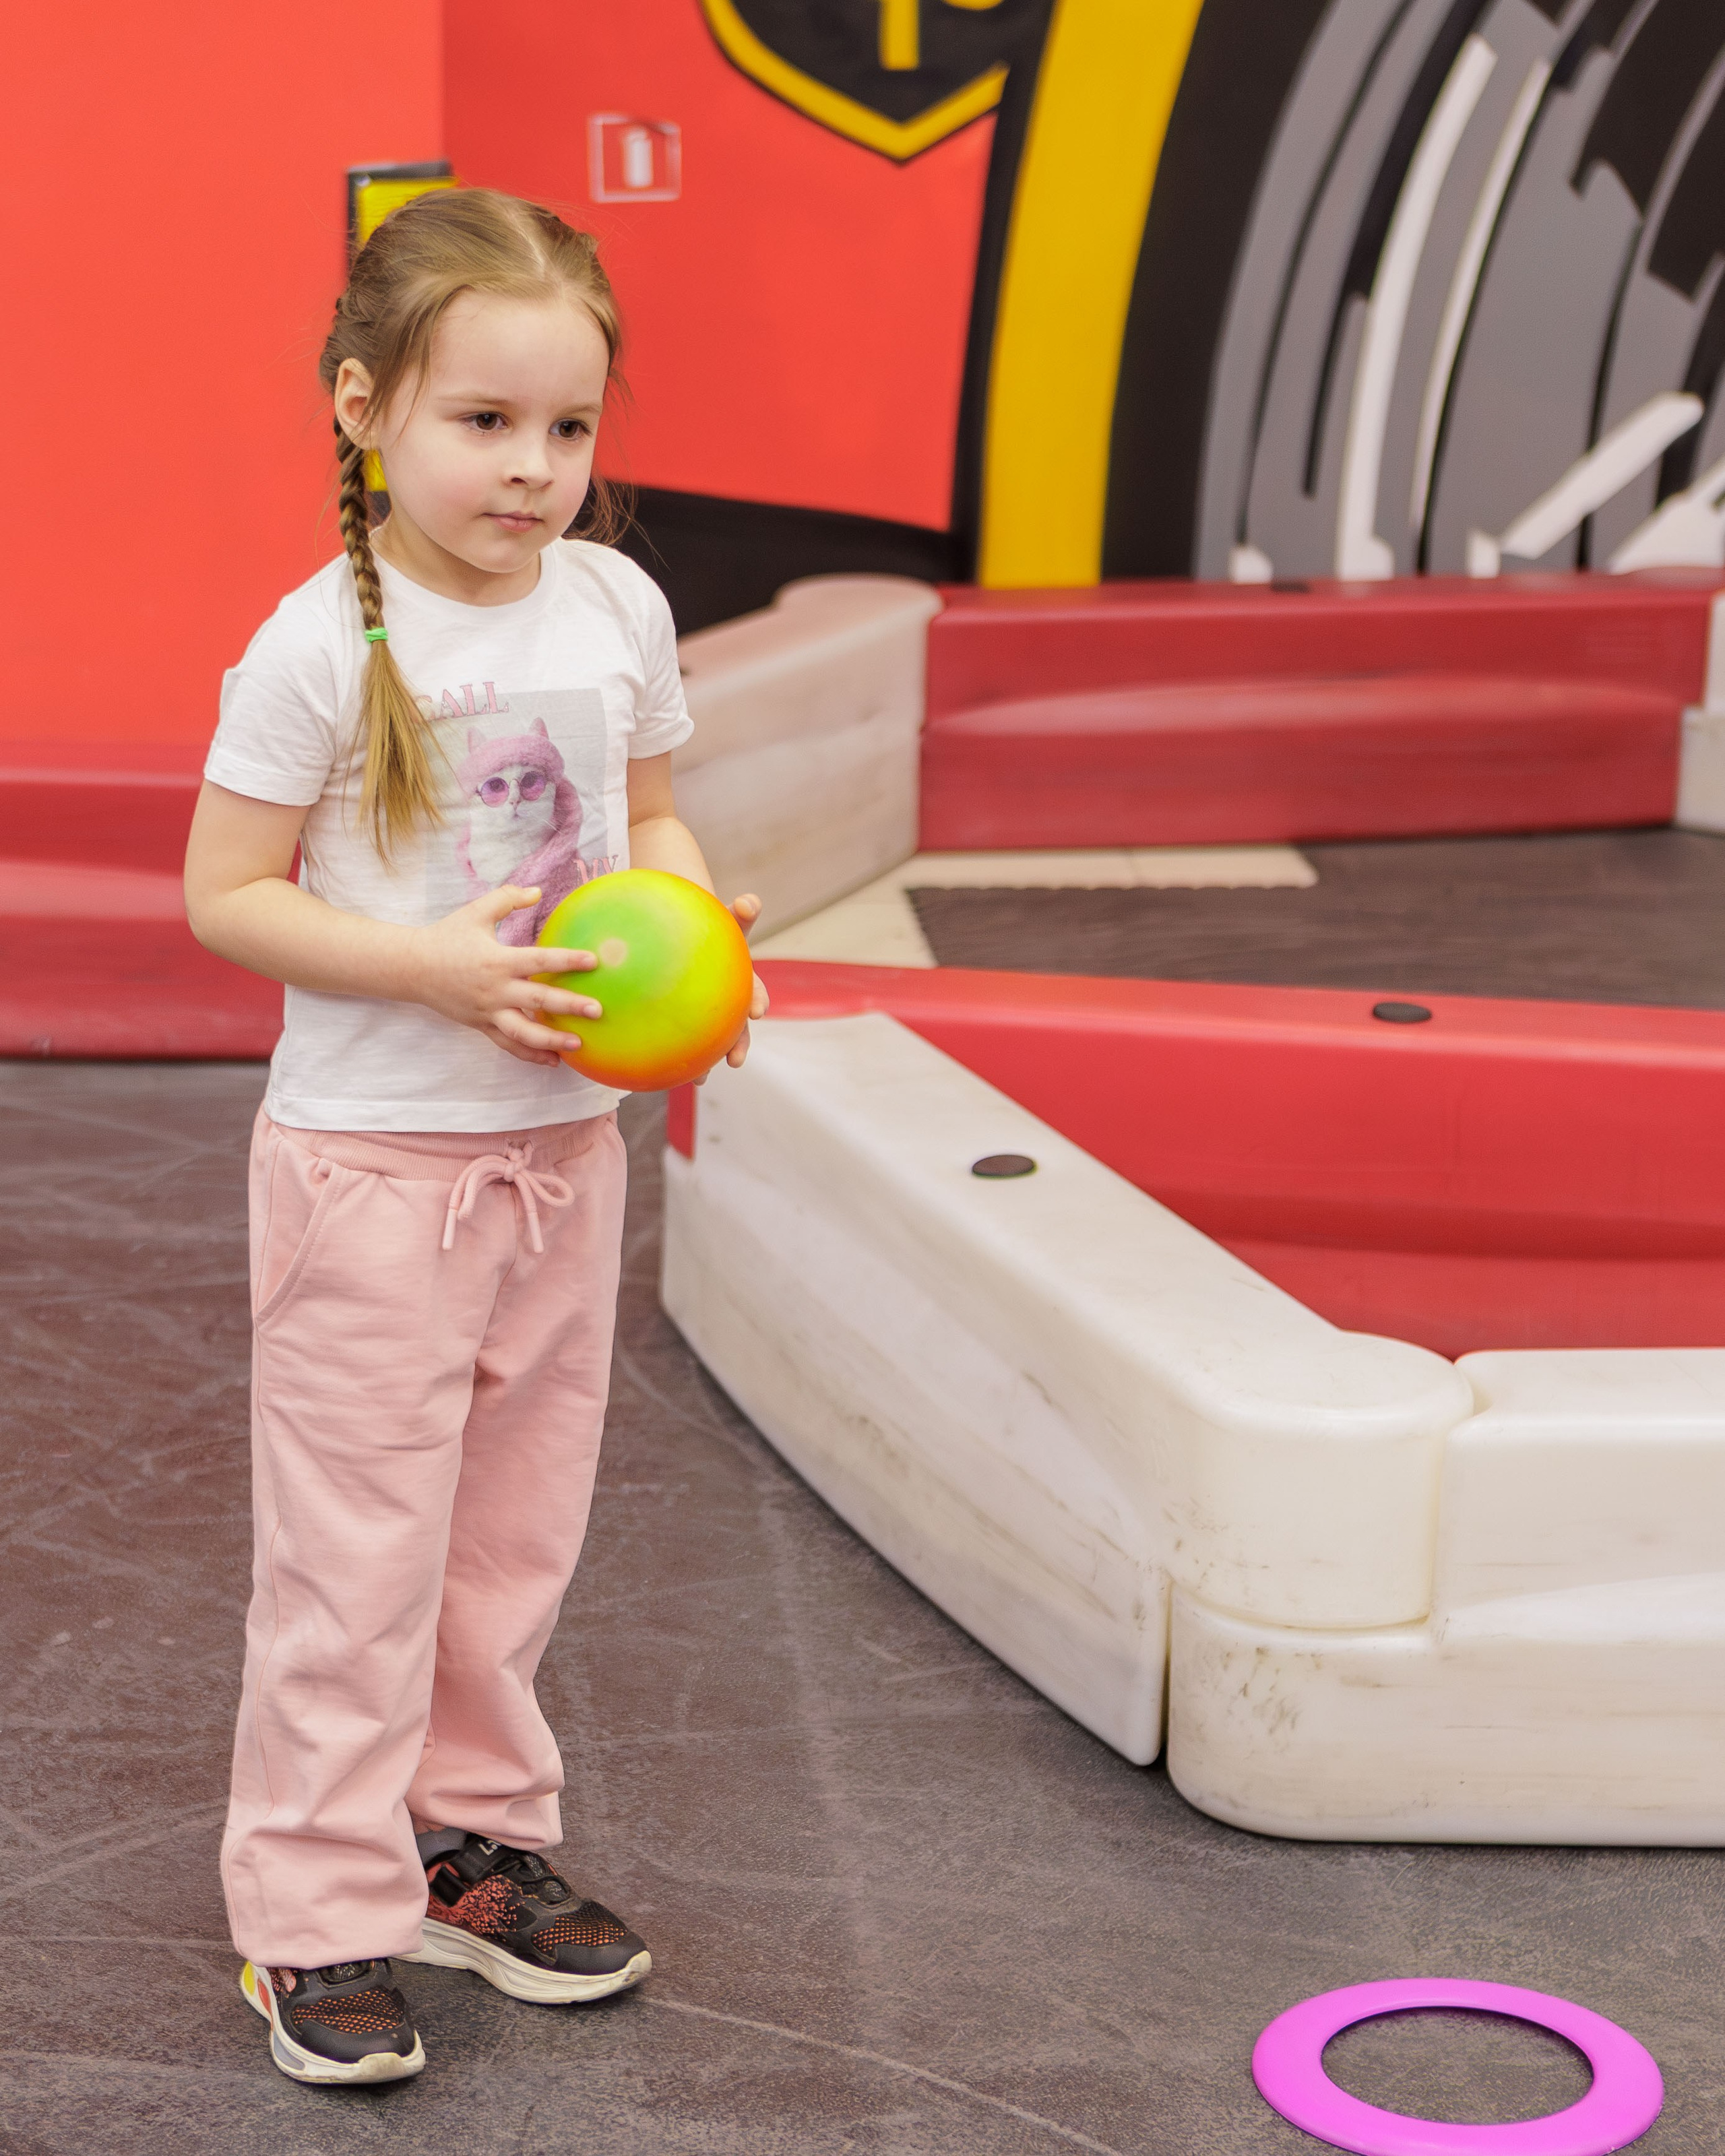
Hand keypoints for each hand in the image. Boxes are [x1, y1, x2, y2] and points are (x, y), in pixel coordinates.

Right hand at [404, 886, 600, 1066]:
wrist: (411, 968)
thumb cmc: (447, 936)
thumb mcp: (476, 912)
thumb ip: (507, 898)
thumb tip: (538, 891)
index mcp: (497, 960)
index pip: (539, 961)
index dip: (566, 961)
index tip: (593, 961)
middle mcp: (495, 989)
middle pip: (538, 1001)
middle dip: (569, 1006)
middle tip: (597, 1010)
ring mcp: (488, 1011)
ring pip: (523, 1032)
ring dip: (552, 1041)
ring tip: (578, 1045)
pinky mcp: (481, 1025)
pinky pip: (508, 1044)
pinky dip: (530, 1054)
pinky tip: (553, 1061)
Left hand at [696, 892, 770, 1082]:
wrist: (687, 933)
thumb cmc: (706, 922)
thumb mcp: (717, 914)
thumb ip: (737, 912)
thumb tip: (752, 900)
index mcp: (738, 978)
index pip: (752, 989)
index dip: (756, 1000)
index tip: (757, 1012)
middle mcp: (729, 1000)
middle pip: (737, 1026)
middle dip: (737, 1043)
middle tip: (735, 1059)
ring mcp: (712, 1013)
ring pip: (713, 1041)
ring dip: (705, 1062)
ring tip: (699, 1081)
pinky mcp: (691, 1021)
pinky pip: (685, 1041)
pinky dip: (677, 1058)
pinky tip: (656, 1071)